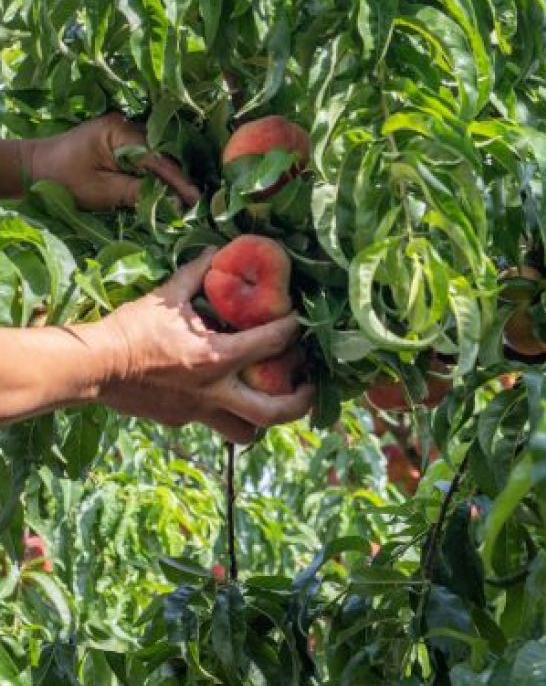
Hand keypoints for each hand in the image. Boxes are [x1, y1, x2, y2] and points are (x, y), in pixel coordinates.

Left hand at [24, 113, 199, 210]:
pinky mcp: (122, 140)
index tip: (196, 198)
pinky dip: (157, 171)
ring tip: (188, 196)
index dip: (177, 179)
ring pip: (156, 153)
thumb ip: (136, 193)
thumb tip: (173, 202)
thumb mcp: (99, 191)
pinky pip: (146, 155)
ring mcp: (124, 130)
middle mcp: (125, 124)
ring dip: (169, 174)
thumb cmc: (61, 180)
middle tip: (197, 201)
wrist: (34, 168)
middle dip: (178, 176)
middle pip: (161, 152)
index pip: (156, 156)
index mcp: (118, 131)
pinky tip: (169, 187)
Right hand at [98, 250, 314, 442]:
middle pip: (273, 411)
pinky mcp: (182, 420)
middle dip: (300, 401)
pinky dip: (226, 411)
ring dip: (264, 420)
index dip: (292, 329)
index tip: (299, 321)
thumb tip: (217, 251)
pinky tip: (225, 392)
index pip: (272, 343)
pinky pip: (214, 421)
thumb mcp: (168, 295)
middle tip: (311, 385)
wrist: (94, 367)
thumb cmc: (132, 327)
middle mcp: (214, 391)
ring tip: (273, 400)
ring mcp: (198, 411)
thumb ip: (198, 273)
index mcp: (216, 356)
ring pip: (245, 433)